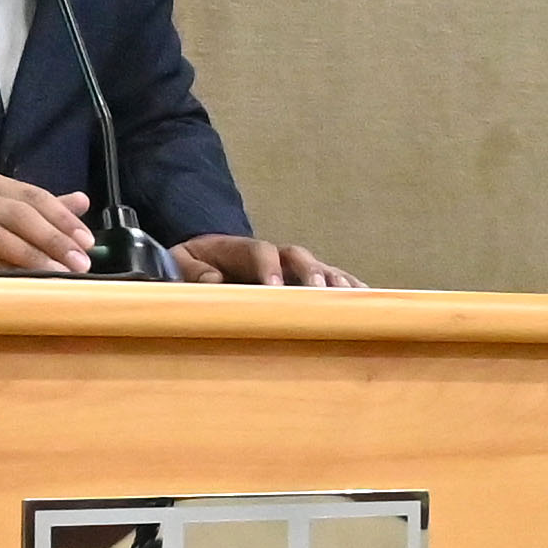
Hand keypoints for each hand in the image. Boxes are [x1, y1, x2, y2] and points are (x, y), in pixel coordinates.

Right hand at [0, 176, 93, 273]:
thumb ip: (32, 205)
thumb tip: (82, 202)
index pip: (33, 196)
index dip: (63, 218)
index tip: (88, 241)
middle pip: (19, 214)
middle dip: (54, 238)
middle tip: (81, 261)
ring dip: (33, 255)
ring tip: (59, 273)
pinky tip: (21, 281)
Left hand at [171, 233, 360, 287]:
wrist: (209, 255)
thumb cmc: (196, 263)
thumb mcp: (180, 262)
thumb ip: (193, 270)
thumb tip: (215, 281)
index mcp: (241, 248)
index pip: (260, 251)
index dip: (268, 267)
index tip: (274, 287)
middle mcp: (275, 255)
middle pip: (298, 256)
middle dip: (310, 273)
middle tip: (318, 291)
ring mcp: (294, 266)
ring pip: (320, 268)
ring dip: (335, 281)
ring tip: (350, 296)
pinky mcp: (307, 279)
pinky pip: (333, 280)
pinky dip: (350, 287)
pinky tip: (367, 298)